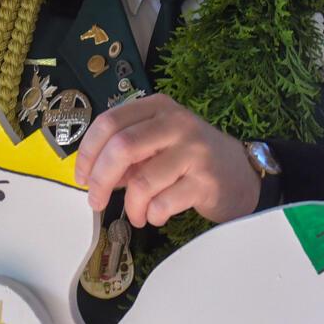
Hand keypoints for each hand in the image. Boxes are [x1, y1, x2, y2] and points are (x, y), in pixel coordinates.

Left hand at [73, 94, 260, 227]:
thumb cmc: (191, 160)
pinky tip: (157, 215)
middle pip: (122, 147)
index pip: (110, 122)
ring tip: (136, 215)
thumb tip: (93, 174)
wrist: (242, 175)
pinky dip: (153, 215)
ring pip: (142, 181)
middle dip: (101, 180)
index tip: (82, 176)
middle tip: (96, 201)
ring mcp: (193, 151)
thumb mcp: (159, 144)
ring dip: (131, 206)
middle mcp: (176, 123)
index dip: (88, 152)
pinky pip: (164, 203)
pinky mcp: (205, 181)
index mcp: (158, 107)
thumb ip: (127, 153)